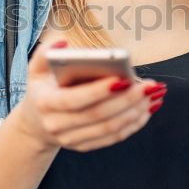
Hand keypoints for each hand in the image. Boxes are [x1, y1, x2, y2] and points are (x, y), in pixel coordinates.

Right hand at [11, 38, 166, 152]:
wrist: (35, 125)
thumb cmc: (42, 89)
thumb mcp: (36, 70)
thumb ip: (45, 53)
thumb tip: (63, 42)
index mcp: (45, 104)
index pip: (74, 99)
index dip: (99, 91)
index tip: (123, 79)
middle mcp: (56, 126)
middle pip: (97, 115)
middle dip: (127, 100)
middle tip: (149, 86)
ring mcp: (71, 140)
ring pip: (109, 129)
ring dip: (135, 112)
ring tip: (153, 95)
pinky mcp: (85, 146)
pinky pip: (113, 138)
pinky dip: (133, 124)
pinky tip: (147, 109)